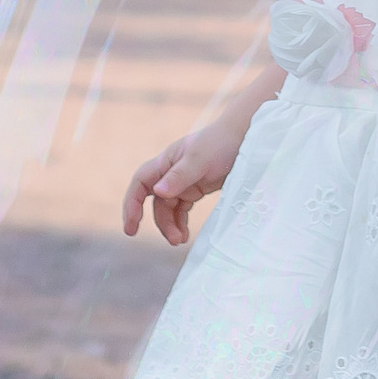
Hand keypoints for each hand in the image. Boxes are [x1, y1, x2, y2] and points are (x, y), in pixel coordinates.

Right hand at [121, 119, 248, 248]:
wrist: (245, 137)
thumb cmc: (221, 142)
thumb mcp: (200, 159)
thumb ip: (179, 175)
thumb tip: (157, 192)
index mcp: (165, 162)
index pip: (140, 184)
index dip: (132, 204)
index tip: (132, 225)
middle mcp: (170, 173)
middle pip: (154, 202)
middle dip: (159, 222)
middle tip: (172, 240)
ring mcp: (183, 182)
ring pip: (168, 209)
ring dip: (172, 225)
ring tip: (181, 240)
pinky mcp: (196, 189)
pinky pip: (181, 210)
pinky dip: (181, 223)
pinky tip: (186, 234)